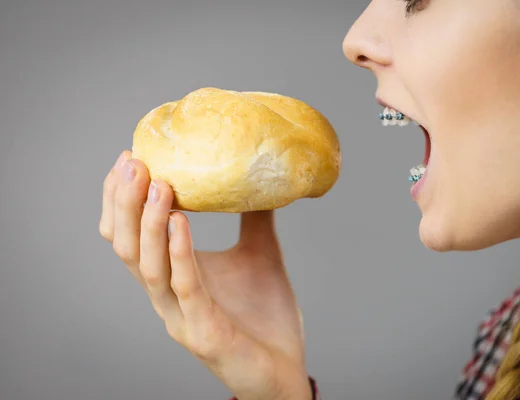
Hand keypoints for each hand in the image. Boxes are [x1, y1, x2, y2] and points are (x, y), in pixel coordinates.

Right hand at [99, 151, 311, 399]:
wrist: (286, 369)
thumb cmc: (266, 315)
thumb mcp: (260, 253)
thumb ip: (254, 219)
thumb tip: (258, 177)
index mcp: (172, 278)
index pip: (130, 236)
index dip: (122, 200)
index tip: (132, 157)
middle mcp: (167, 297)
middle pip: (126, 248)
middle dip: (125, 204)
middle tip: (134, 163)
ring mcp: (181, 317)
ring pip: (147, 268)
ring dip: (148, 224)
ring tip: (157, 184)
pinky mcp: (203, 332)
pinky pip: (186, 287)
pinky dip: (179, 252)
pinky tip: (180, 220)